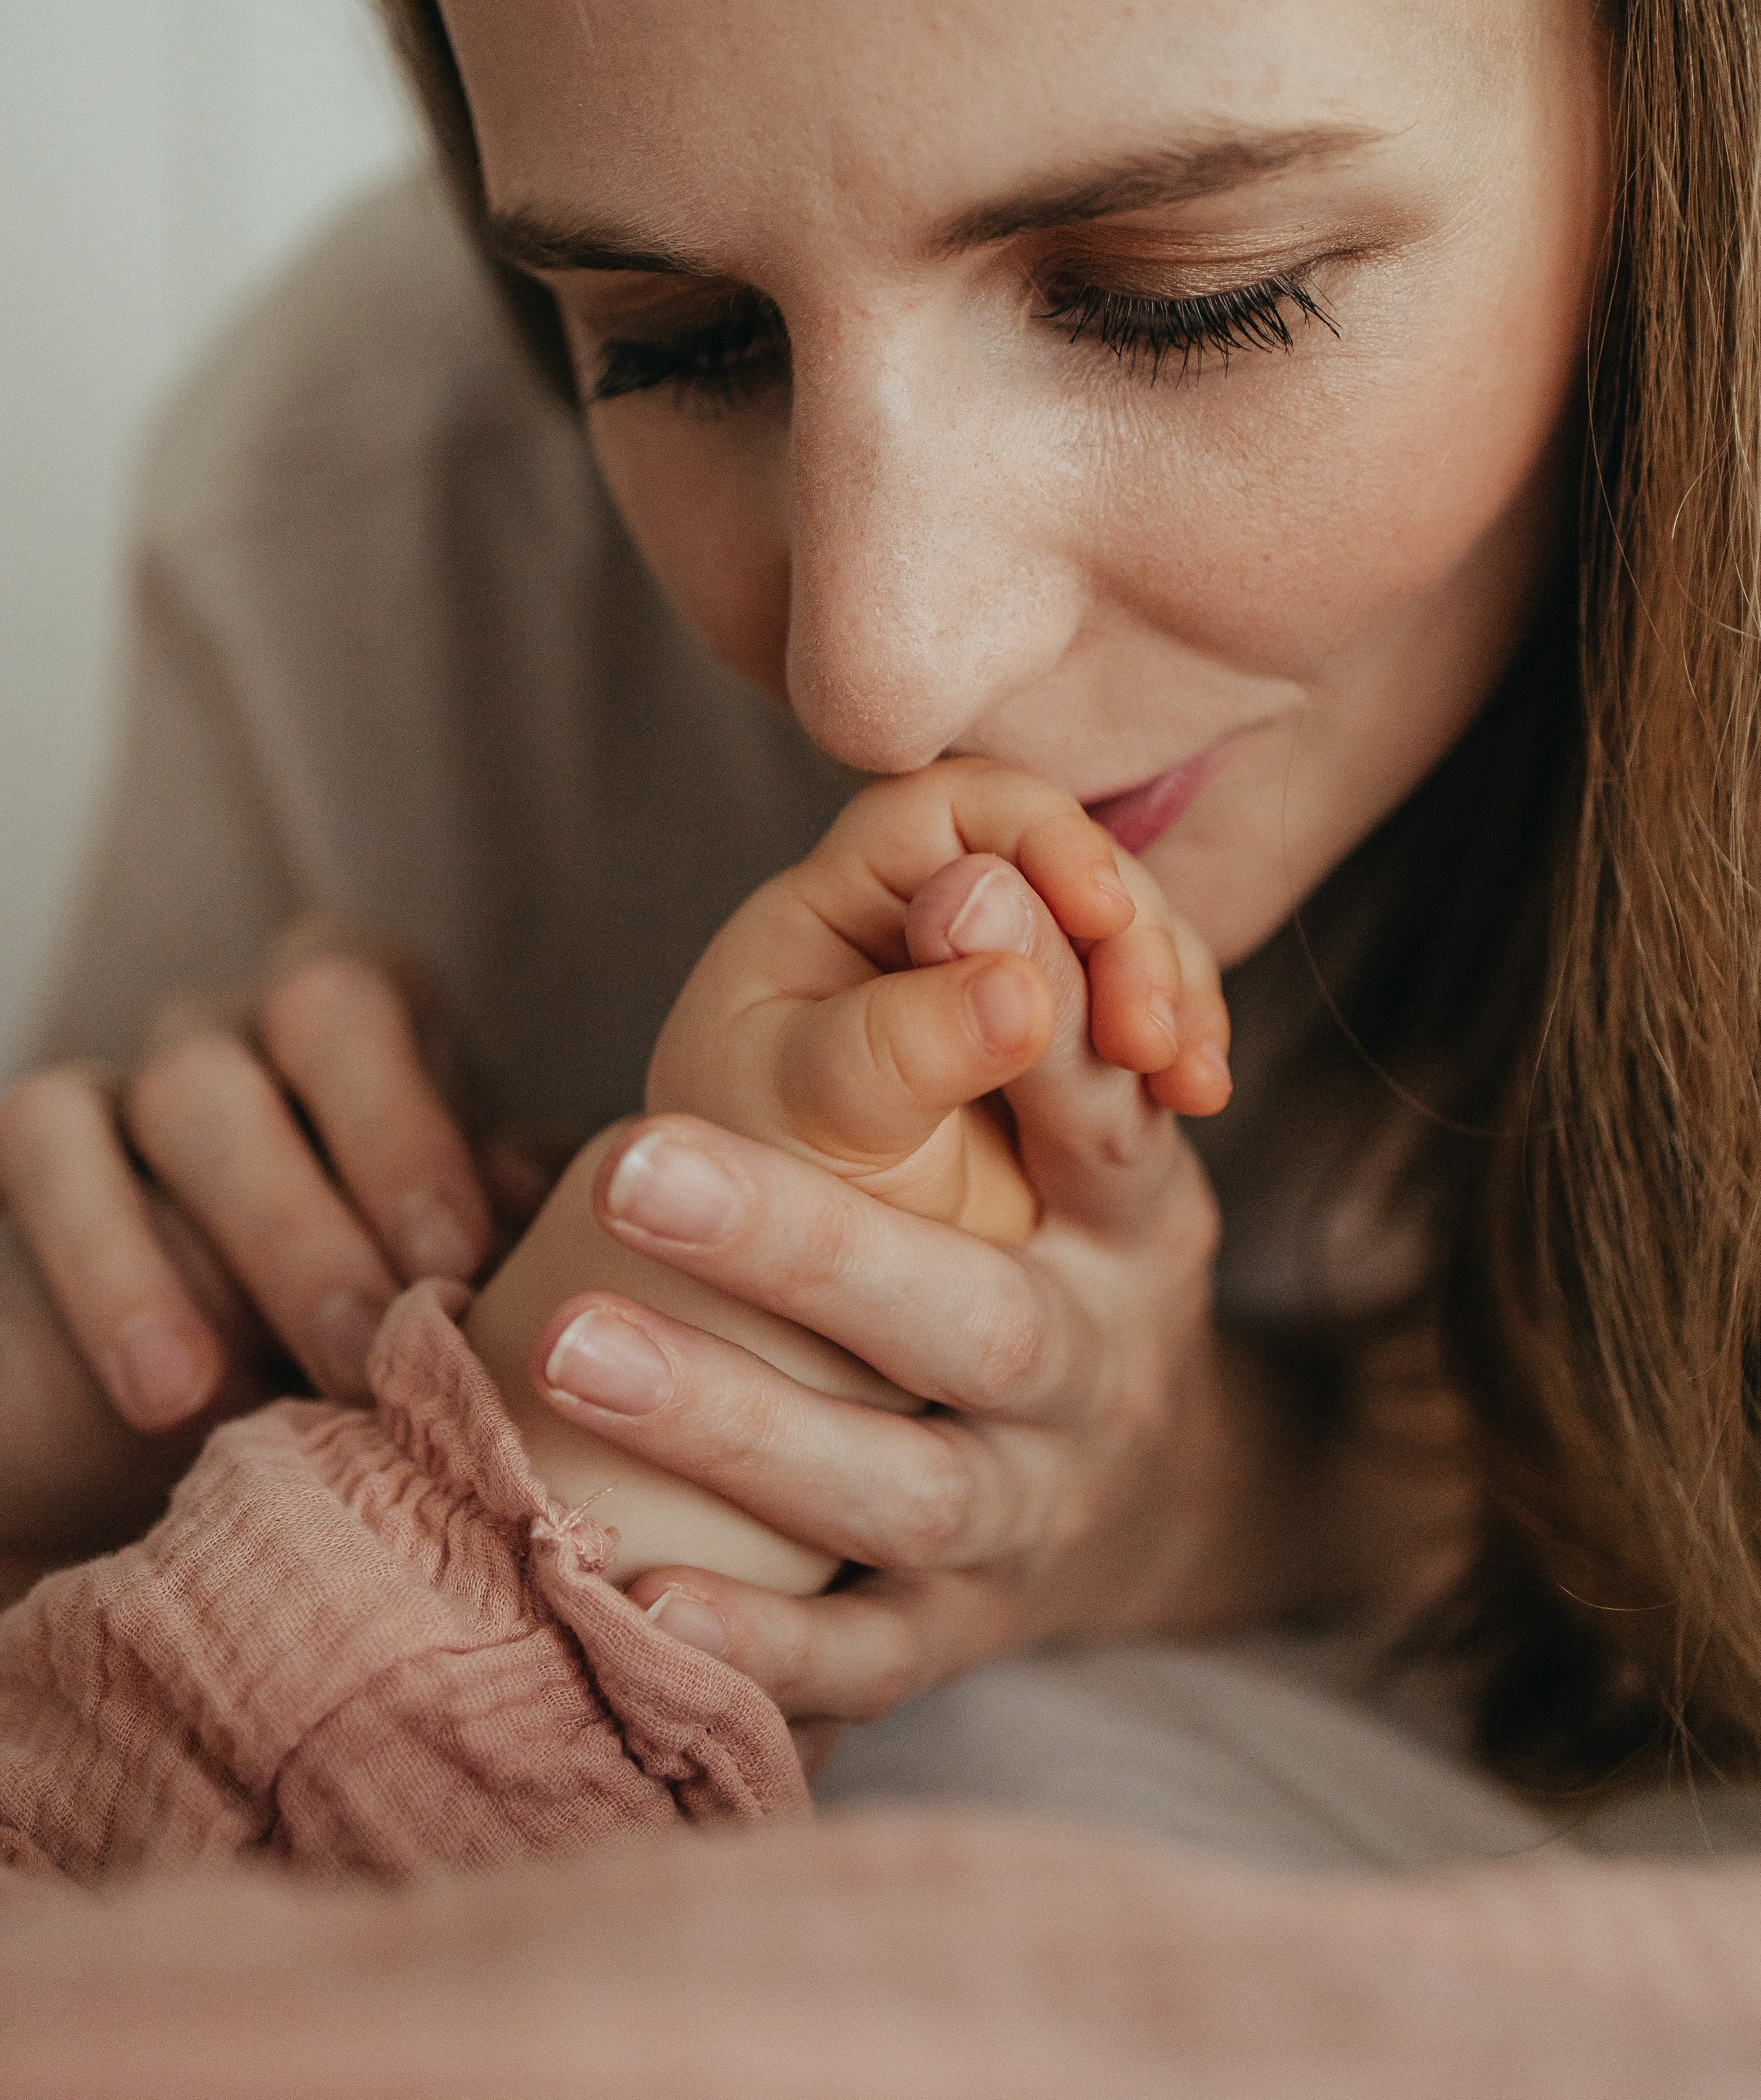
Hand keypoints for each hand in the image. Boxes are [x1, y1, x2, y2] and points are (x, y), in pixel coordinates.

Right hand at [0, 919, 552, 1441]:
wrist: (202, 1415)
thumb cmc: (373, 1319)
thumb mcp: (456, 1276)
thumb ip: (522, 1232)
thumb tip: (556, 1202)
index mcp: (373, 1018)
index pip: (379, 1001)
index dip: (414, 1125)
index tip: (456, 1260)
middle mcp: (260, 1016)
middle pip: (299, 1021)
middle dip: (347, 1184)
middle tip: (369, 1344)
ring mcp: (138, 1069)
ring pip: (184, 1089)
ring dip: (238, 1243)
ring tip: (257, 1388)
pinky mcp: (36, 1144)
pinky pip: (51, 1149)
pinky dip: (110, 1270)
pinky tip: (168, 1388)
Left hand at [520, 864, 1293, 1736]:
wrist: (1157, 1499)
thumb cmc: (1074, 1253)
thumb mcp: (1094, 1141)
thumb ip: (1029, 1022)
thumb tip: (962, 870)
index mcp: (1137, 1224)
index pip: (1098, 1126)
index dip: (1034, 1034)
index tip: (933, 917)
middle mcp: (1097, 1373)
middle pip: (973, 1324)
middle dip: (810, 1248)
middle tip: (627, 1169)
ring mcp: (1033, 1519)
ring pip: (897, 1495)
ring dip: (736, 1428)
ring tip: (565, 1352)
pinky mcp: (965, 1632)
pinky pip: (864, 1658)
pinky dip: (761, 1643)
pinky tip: (629, 1590)